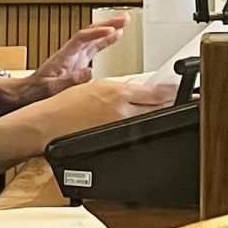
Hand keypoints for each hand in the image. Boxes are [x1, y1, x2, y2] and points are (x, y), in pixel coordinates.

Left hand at [0, 18, 127, 113]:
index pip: (82, 38)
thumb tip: (89, 72)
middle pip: (90, 32)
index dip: (97, 33)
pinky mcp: (79, 61)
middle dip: (107, 24)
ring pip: (94, 37)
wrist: (28, 94)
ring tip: (124, 21)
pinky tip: (116, 36)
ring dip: (109, 28)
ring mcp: (76, 56)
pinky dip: (106, 40)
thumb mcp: (51, 89)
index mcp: (64, 56)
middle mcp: (71, 53)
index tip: (111, 30)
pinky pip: (95, 47)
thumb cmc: (37, 91)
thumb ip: (69, 81)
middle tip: (124, 18)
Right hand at [24, 78, 177, 146]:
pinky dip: (140, 130)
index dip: (172, 93)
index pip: (157, 94)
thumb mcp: (97, 86)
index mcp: (119, 93)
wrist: (48, 123)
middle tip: (177, 101)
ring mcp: (117, 128)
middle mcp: (121, 111)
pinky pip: (133, 135)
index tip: (179, 90)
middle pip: (158, 109)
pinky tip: (141, 127)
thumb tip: (140, 91)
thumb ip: (121, 89)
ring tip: (162, 114)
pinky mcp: (111, 141)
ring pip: (148, 122)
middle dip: (169, 105)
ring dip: (157, 117)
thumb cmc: (66, 104)